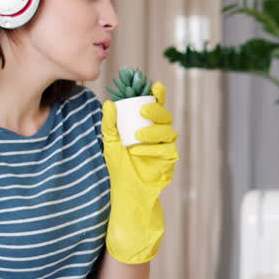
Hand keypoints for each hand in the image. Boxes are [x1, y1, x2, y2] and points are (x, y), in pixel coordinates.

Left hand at [102, 81, 179, 263]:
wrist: (127, 192)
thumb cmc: (120, 166)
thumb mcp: (110, 143)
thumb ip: (109, 124)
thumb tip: (108, 103)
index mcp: (147, 126)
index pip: (156, 106)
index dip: (158, 95)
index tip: (154, 85)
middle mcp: (160, 134)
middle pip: (165, 116)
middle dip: (157, 110)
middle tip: (144, 109)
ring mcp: (166, 147)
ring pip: (168, 131)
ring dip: (154, 130)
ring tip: (138, 135)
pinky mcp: (170, 160)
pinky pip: (165, 150)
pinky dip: (152, 148)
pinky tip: (139, 150)